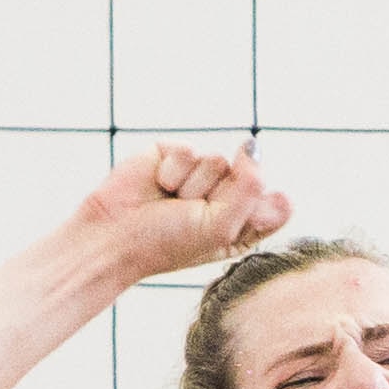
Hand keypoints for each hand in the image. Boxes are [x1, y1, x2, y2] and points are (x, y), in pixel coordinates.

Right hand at [70, 141, 288, 281]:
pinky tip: (158, 185)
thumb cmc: (166, 243)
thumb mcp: (221, 230)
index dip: (252, 212)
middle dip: (216, 198)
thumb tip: (252, 145)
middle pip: (248, 177)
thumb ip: (252, 189)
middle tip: (188, 216)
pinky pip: (190, 150)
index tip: (222, 230)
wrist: (114, 235)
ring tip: (169, 201)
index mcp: (244, 224)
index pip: (275, 204)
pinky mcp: (176, 155)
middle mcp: (227, 196)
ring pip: (217, 161)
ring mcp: (201, 174)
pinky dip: (172, 172)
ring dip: (191, 186)